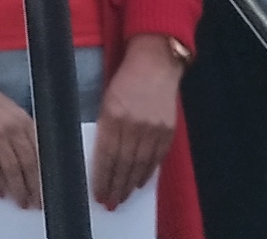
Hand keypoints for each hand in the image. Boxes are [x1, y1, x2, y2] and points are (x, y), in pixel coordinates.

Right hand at [0, 64, 44, 209]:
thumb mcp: (10, 110)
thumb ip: (22, 129)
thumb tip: (33, 157)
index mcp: (23, 120)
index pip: (40, 152)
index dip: (45, 174)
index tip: (48, 190)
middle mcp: (12, 127)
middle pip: (29, 163)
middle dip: (34, 186)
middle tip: (36, 203)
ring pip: (12, 168)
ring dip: (18, 189)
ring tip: (21, 202)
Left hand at [93, 39, 185, 207]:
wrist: (156, 63)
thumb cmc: (126, 79)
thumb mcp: (107, 99)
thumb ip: (106, 127)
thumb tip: (102, 157)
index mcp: (114, 115)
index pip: (107, 155)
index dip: (103, 178)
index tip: (99, 193)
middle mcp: (134, 124)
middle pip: (124, 164)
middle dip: (116, 186)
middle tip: (110, 202)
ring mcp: (153, 128)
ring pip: (140, 164)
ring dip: (130, 184)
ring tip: (122, 197)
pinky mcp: (168, 129)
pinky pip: (156, 157)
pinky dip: (147, 172)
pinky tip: (140, 182)